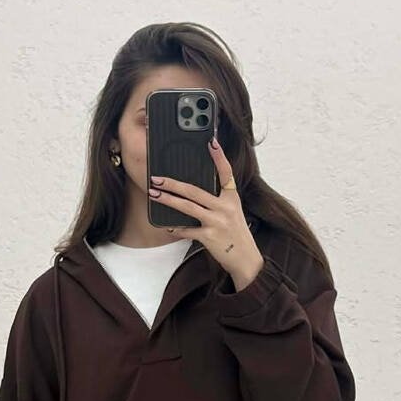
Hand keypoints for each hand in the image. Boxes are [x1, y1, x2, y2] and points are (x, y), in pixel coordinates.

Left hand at [149, 138, 263, 287]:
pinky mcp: (210, 236)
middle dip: (173, 184)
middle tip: (156, 178)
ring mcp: (217, 221)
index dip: (219, 157)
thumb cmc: (235, 234)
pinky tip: (168, 226)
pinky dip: (177, 229)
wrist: (246, 259)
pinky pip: (188, 230)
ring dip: (168, 200)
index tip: (211, 142)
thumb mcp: (232, 212)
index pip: (226, 172)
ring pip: (188, 207)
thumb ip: (218, 200)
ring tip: (154, 194)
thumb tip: (192, 192)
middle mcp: (225, 207)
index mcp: (232, 197)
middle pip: (195, 191)